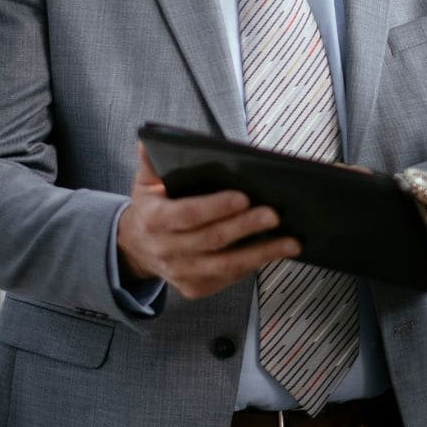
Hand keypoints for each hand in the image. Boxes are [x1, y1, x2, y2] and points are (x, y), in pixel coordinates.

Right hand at [116, 143, 299, 299]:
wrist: (137, 249)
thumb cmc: (151, 209)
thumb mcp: (146, 183)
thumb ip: (151, 161)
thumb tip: (150, 138)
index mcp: (154, 220)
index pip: (188, 214)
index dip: (216, 207)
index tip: (243, 197)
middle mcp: (166, 250)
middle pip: (212, 240)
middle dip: (246, 226)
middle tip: (274, 214)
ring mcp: (181, 273)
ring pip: (225, 265)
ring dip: (261, 253)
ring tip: (290, 242)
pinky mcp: (195, 287)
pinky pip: (229, 277)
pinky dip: (254, 264)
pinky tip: (276, 252)